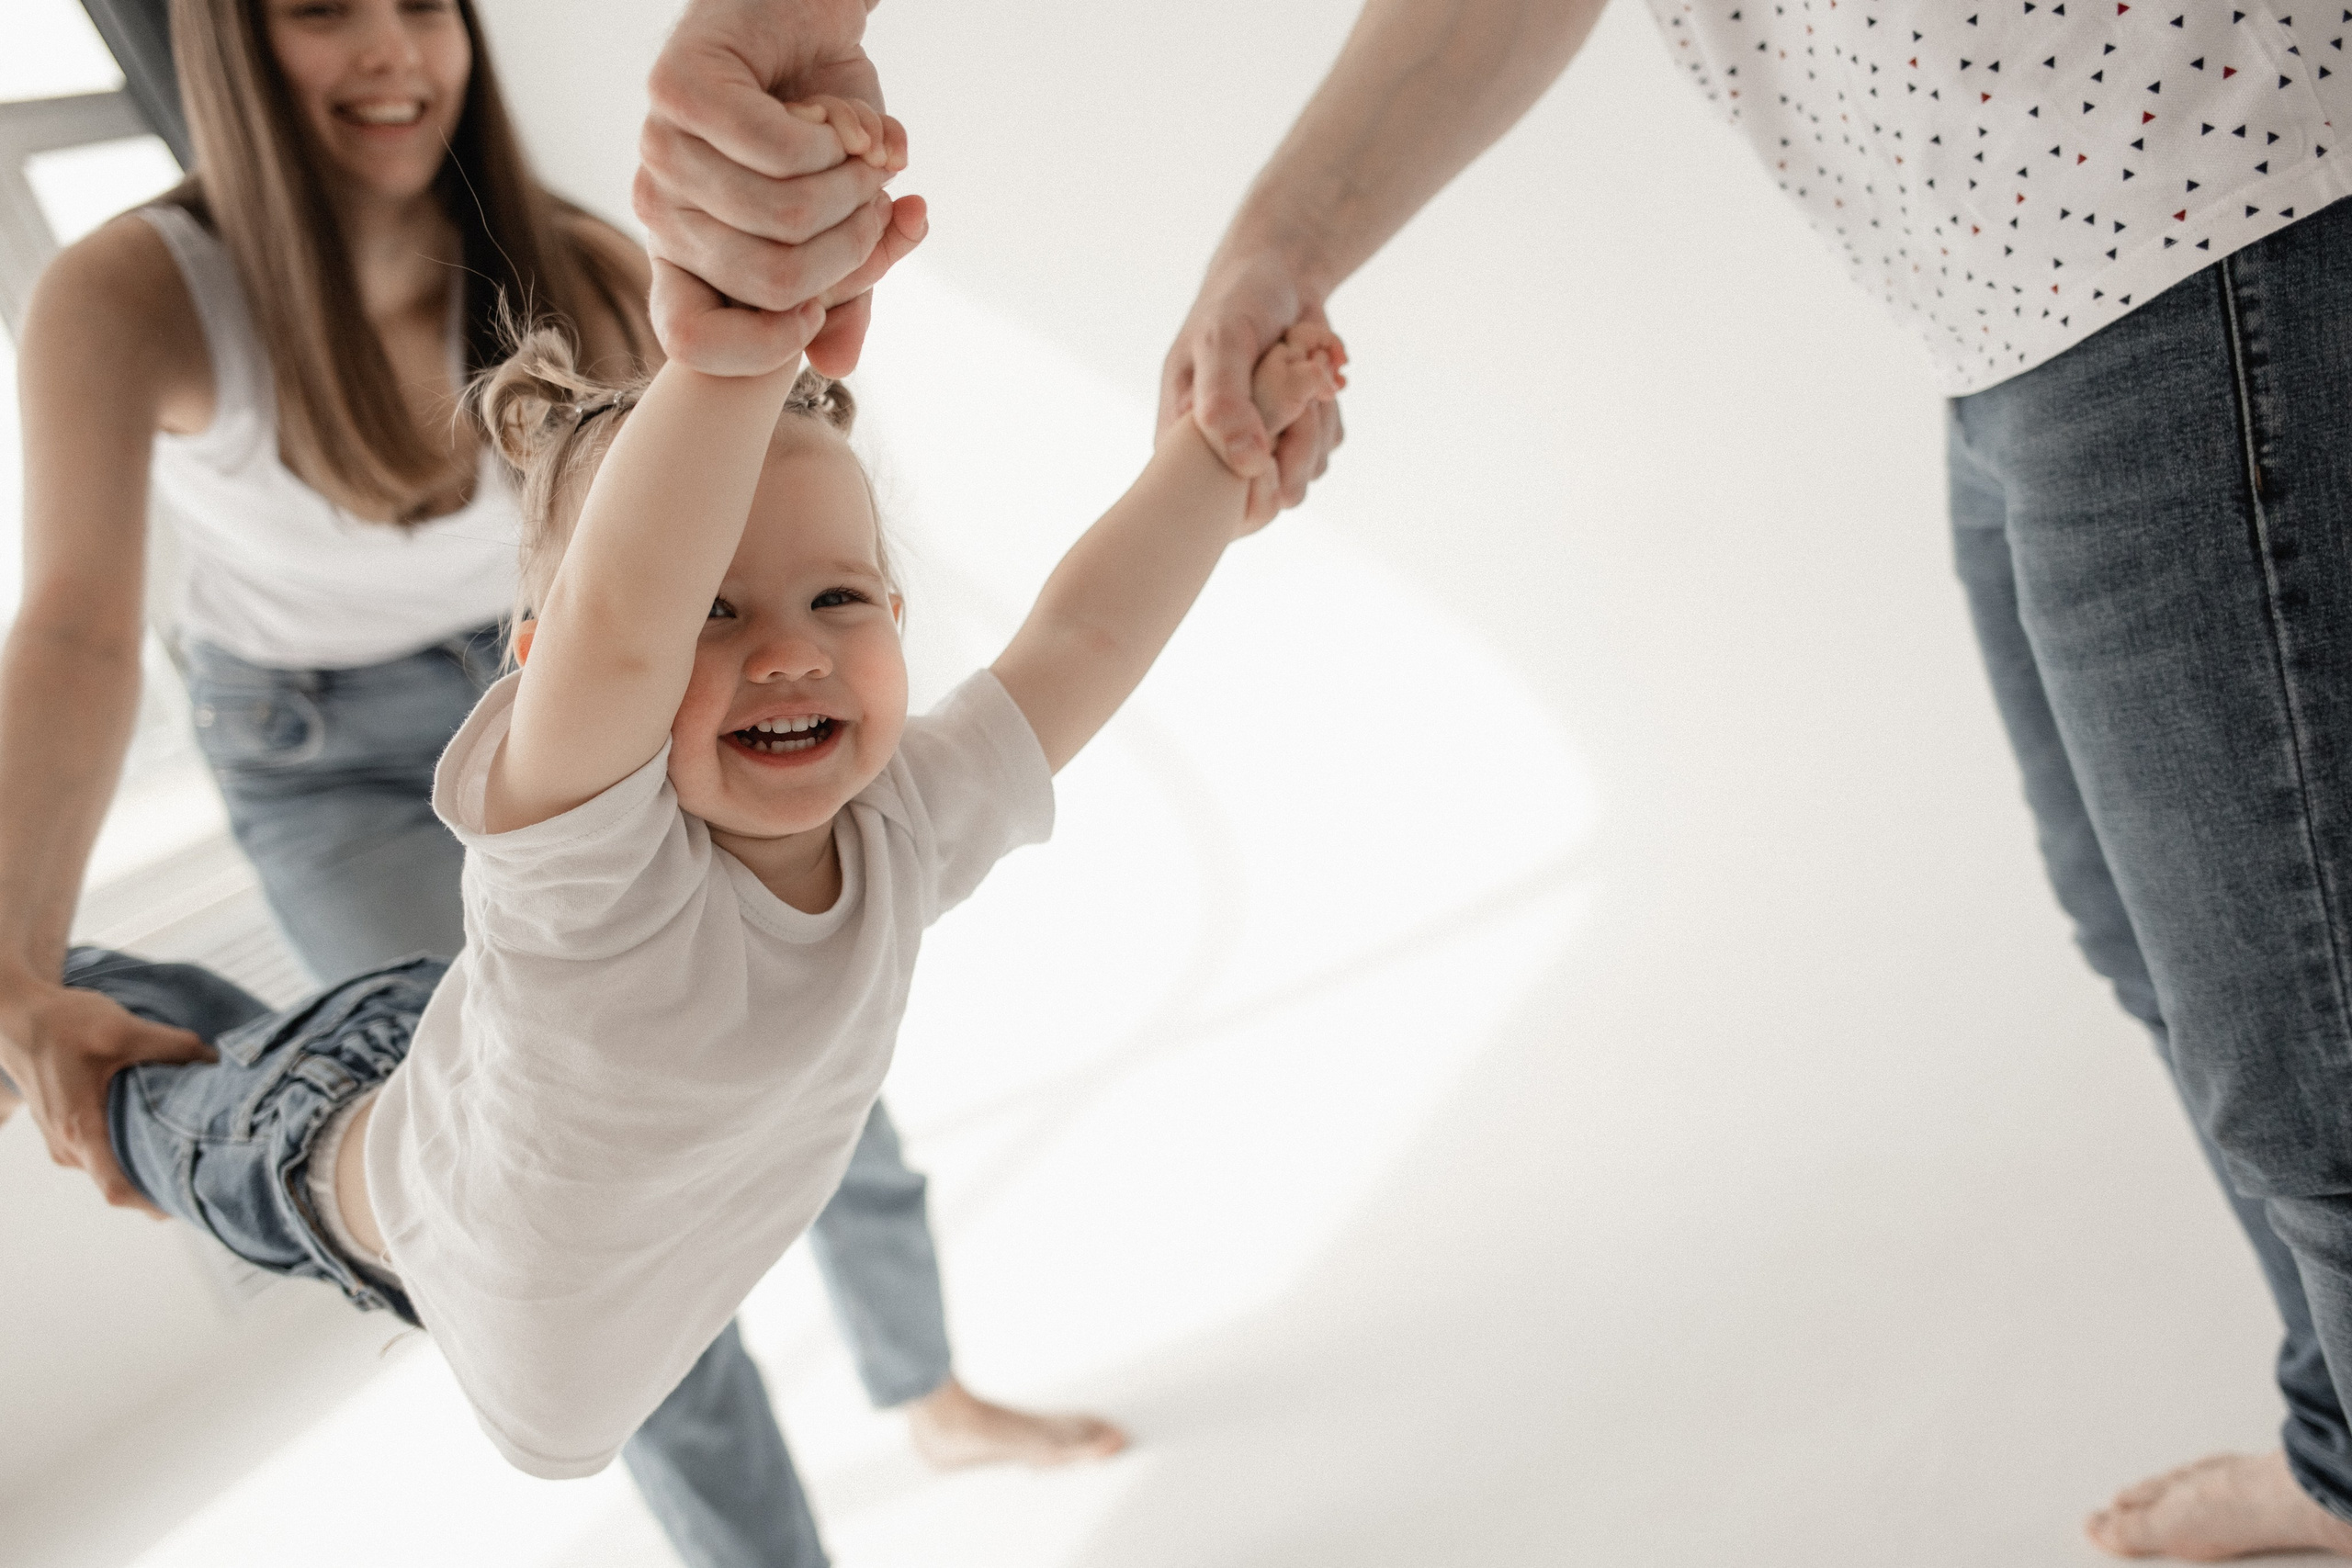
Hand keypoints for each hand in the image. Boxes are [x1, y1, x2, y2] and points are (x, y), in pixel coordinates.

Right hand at [0, 975, 209, 1214]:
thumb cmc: (61, 1023)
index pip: (116, 1188)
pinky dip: (133, 1148)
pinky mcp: (68, 1131)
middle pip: (122, 1183)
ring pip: (114, 1168)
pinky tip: (164, 1132)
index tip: (193, 1197)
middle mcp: (68, 1147)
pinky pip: (105, 1152)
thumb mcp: (122, 1028)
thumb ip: (172, 1046)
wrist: (19, 1016)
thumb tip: (217, 1061)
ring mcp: (64, 1142)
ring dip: (148, 1163)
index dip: (155, 1201)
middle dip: (164, 1181)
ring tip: (193, 1150)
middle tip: (211, 1170)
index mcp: (78, 1129)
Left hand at [638, 0, 908, 373]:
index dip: (763, 346)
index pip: (686, 338)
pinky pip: (781, 149)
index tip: (819, 310)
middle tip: (876, 203)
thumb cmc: (825, 129)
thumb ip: (846, 291)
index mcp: (686, 258)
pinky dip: (839, 137)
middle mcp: (661, 211)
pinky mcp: (678, 90)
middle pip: (773, 282)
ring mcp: (660, 149)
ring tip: (865, 154)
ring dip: (857, 185)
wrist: (810, 18)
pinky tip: (842, 118)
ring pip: (786, 215)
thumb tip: (836, 364)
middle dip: (855, 247)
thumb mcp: (848, 221)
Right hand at [1159, 250, 1345, 522]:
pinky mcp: (1302, 440)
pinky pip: (1331, 440)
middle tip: (1279, 366)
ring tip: (1285, 359)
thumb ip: (1225, 402)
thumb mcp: (1221, 342)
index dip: (1260, 467)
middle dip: (1295, 424)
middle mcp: (1222, 461)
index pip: (1228, 504)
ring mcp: (1265, 454)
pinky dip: (1326, 397)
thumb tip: (1247, 466)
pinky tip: (1305, 366)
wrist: (1276, 277)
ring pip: (1312, 466)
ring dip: (1314, 405)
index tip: (1268, 415)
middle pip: (1282, 492)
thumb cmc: (1234, 305)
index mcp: (1182, 448)